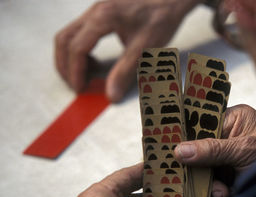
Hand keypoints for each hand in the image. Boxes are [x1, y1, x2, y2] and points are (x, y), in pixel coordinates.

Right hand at [55, 0, 199, 101]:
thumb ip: (125, 72)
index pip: (76, 49)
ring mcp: (96, 10)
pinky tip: (93, 60)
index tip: (81, 89)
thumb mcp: (144, 48)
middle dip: (65, 66)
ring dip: (70, 57)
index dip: (75, 72)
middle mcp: (94, 12)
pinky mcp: (101, 13)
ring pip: (68, 35)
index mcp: (102, 18)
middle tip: (76, 85)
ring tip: (85, 75)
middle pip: (64, 40)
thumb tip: (111, 95)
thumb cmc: (161, 17)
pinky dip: (79, 49)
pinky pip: (79, 32)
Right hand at [174, 104, 255, 196]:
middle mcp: (226, 136)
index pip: (201, 122)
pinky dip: (215, 193)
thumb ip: (212, 149)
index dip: (185, 133)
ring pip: (202, 169)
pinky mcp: (228, 176)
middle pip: (197, 148)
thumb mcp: (244, 149)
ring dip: (208, 183)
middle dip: (197, 166)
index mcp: (232, 119)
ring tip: (221, 192)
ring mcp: (226, 158)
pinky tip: (225, 195)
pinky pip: (211, 184)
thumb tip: (179, 150)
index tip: (169, 144)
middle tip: (191, 176)